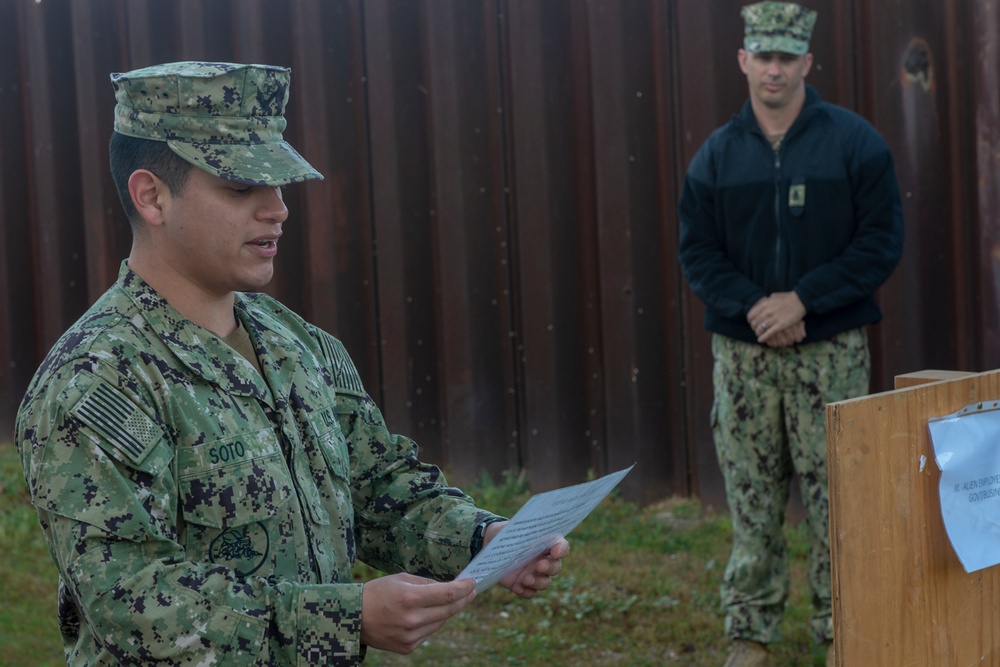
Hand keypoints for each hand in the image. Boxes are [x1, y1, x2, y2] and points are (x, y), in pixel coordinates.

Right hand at [360, 573, 476, 653]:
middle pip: (449, 610)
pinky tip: (425, 615)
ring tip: (447, 600)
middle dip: (463, 599)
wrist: (354, 617)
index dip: (464, 588)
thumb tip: (448, 587)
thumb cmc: (377, 592)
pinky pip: (429, 633)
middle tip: (471, 591)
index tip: (473, 582)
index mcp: (410, 598)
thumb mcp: (401, 579)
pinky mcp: (408, 648)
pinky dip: (431, 622)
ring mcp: (411, 637)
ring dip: (447, 611)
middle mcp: (413, 620)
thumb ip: (426, 583)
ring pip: (441, 622)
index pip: (448, 594)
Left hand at [484, 521, 569, 598]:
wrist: (491, 544)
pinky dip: (526, 591)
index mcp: (547, 544)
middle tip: (539, 566)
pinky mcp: (524, 585)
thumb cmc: (509, 534)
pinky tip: (517, 587)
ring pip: (545, 582)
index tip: (555, 551)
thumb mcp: (517, 529)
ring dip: (538, 582)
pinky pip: (530, 593)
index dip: (562, 550)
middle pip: (556, 567)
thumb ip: (528, 532)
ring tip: (525, 579)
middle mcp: (544, 560)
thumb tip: (534, 532)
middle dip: (549, 567)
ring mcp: (535, 574)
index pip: (562, 547)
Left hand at [747, 292, 806, 344]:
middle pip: (754, 323)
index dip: (750, 321)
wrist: (800, 300)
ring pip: (760, 329)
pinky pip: (768, 333)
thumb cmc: (788, 298)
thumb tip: (762, 302)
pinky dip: (763, 338)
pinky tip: (761, 340)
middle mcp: (767, 312)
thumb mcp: (774, 296)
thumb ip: (766, 301)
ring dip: (758, 333)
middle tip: (756, 330)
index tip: (752, 323)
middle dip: (754, 328)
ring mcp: (773, 319)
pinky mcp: (780, 325)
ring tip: (759, 335)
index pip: (751, 315)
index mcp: (764, 305)